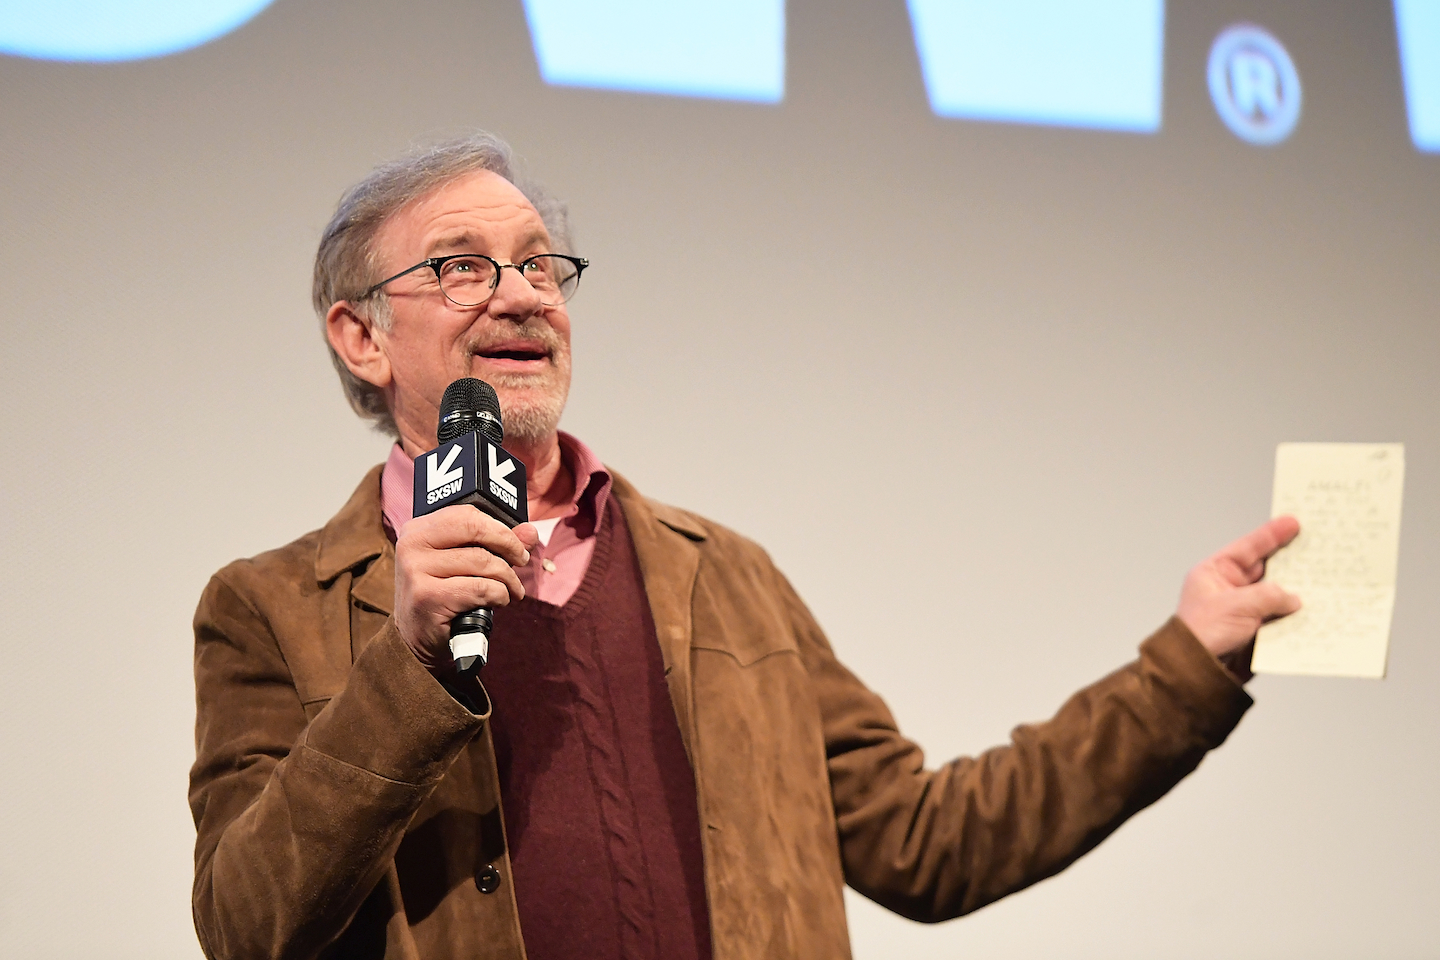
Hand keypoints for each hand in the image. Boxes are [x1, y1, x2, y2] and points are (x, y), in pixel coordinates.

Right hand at [394, 505, 538, 671]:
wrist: (415, 641)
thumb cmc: (444, 597)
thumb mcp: (467, 565)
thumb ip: (498, 544)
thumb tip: (530, 531)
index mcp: (418, 529)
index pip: (468, 514)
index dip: (500, 528)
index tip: (517, 545)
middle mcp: (412, 544)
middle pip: (476, 529)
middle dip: (509, 546)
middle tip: (522, 561)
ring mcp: (416, 570)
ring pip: (483, 562)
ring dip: (508, 579)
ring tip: (511, 590)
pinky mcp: (427, 597)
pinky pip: (481, 588)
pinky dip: (499, 596)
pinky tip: (497, 602)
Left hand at [1176, 516, 1301, 679]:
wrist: (1198, 675)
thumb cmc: (1202, 636)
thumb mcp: (1237, 607)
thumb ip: (1269, 596)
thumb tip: (1294, 599)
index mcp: (1215, 573)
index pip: (1248, 548)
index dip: (1272, 534)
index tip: (1294, 521)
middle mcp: (1230, 588)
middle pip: (1267, 569)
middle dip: (1291, 562)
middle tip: (1317, 549)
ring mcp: (1243, 610)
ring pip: (1277, 595)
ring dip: (1297, 592)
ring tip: (1324, 580)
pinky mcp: (1254, 631)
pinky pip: (1280, 618)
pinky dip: (1295, 616)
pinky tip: (1315, 611)